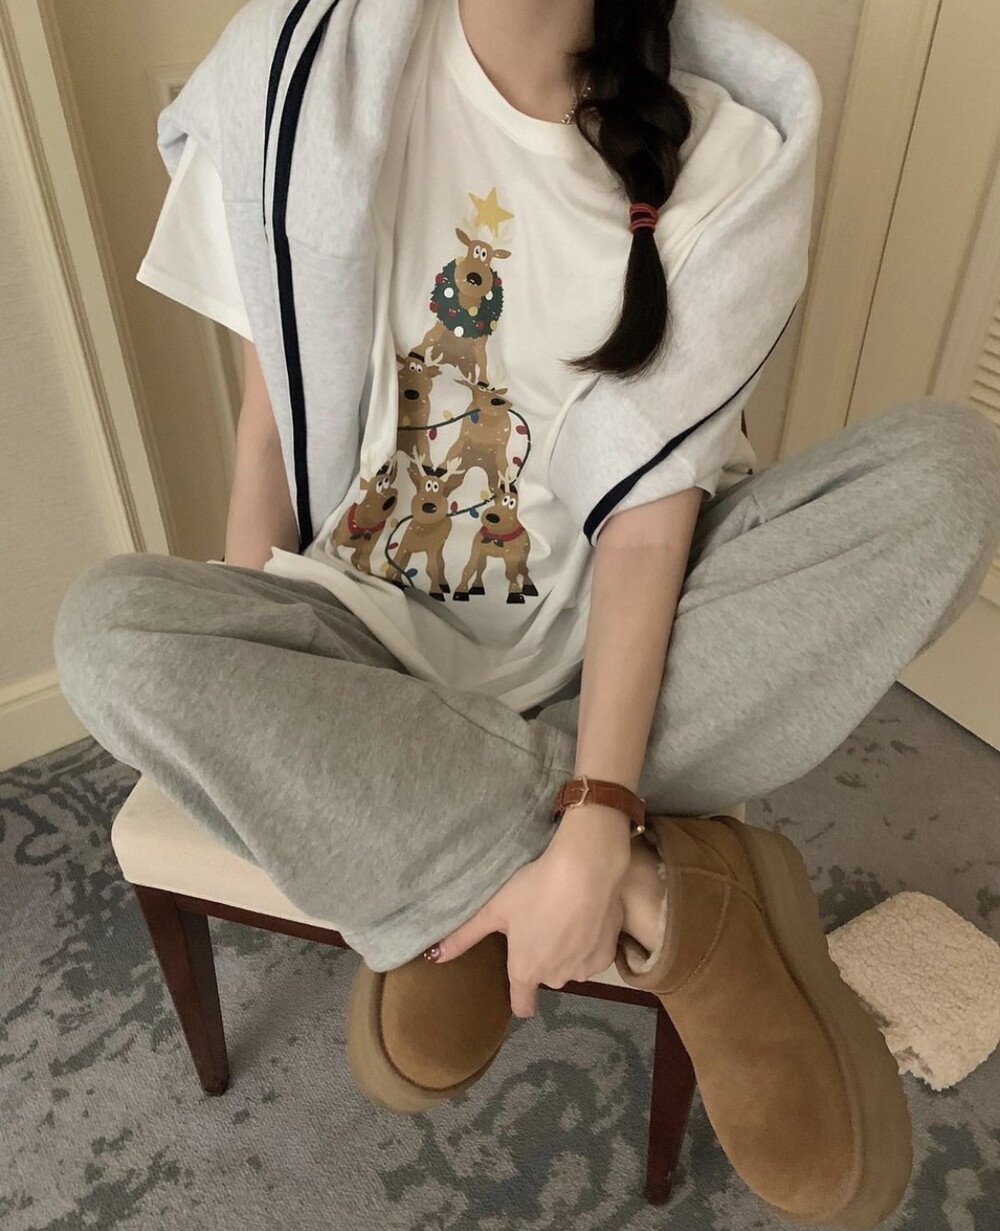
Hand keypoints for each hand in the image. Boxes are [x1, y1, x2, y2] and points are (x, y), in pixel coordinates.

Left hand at [430, 805, 632, 1016]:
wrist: (587, 870)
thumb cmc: (534, 888)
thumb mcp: (494, 909)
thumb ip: (463, 937)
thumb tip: (431, 958)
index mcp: (525, 970)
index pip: (522, 1006)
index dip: (519, 995)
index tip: (519, 973)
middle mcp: (556, 977)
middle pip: (546, 977)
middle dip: (542, 957)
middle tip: (539, 922)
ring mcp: (584, 968)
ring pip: (571, 966)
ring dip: (566, 950)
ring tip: (563, 915)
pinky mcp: (607, 955)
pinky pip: (593, 956)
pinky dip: (588, 942)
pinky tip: (584, 916)